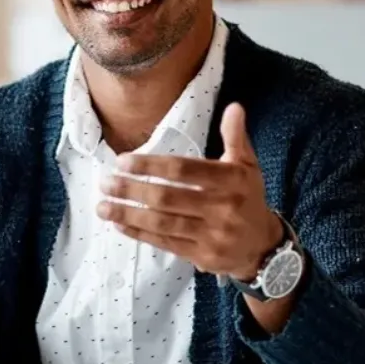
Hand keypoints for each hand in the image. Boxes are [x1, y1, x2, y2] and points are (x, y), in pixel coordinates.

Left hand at [96, 102, 282, 278]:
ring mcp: (212, 235)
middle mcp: (223, 208)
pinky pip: (165, 243)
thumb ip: (235, 137)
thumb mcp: (247, 166)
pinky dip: (139, 234)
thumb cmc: (248, 198)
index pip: (184, 170)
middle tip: (104, 183)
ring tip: (102, 206)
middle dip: (132, 190)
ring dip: (128, 215)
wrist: (262, 245)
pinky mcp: (202, 256)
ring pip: (162, 224)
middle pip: (167, 198)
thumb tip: (234, 107)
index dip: (151, 166)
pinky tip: (119, 225)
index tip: (122, 162)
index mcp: (232, 180)